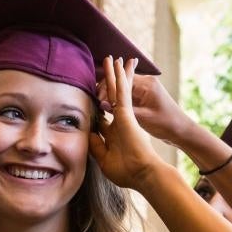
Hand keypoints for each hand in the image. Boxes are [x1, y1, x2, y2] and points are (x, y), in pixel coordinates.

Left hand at [89, 56, 169, 191]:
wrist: (143, 174)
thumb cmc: (127, 172)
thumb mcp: (104, 159)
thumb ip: (95, 146)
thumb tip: (88, 133)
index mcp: (114, 133)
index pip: (103, 114)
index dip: (98, 104)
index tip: (92, 96)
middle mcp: (119, 122)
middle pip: (111, 97)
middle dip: (108, 83)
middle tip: (105, 69)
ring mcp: (124, 116)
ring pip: (117, 90)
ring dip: (115, 73)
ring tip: (112, 58)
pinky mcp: (126, 113)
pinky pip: (122, 90)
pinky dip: (120, 76)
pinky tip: (118, 64)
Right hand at [99, 73, 193, 145]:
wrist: (182, 130)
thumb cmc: (166, 124)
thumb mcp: (144, 118)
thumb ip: (123, 111)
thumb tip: (103, 104)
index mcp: (147, 84)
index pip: (121, 81)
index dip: (107, 89)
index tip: (98, 100)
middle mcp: (146, 82)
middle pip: (121, 81)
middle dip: (108, 90)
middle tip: (97, 102)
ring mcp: (146, 89)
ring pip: (123, 88)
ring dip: (113, 94)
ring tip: (102, 105)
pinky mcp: (145, 96)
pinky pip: (128, 94)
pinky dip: (119, 99)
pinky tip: (111, 107)